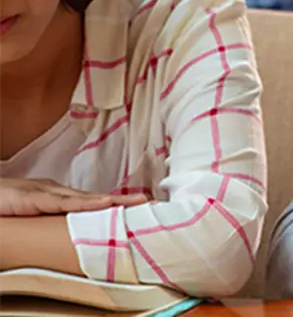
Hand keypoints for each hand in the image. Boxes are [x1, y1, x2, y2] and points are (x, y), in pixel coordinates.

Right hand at [0, 178, 148, 216]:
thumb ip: (52, 219)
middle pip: (95, 197)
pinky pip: (64, 202)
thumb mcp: (32, 215)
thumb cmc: (1, 206)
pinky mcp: (33, 197)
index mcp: (57, 196)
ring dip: (112, 201)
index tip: (137, 208)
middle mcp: (56, 191)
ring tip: (136, 202)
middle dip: (122, 201)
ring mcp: (46, 192)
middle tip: (147, 203)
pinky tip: (104, 204)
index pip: (91, 201)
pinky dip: (86, 203)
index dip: (115, 205)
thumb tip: (71, 231)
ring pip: (85, 197)